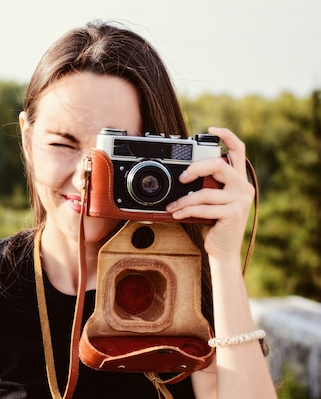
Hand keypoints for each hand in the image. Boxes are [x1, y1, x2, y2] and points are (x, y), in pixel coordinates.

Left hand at [166, 127, 254, 258]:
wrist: (222, 251)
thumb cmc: (213, 224)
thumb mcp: (210, 201)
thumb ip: (206, 185)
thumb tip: (184, 175)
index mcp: (239, 180)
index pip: (238, 151)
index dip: (227, 136)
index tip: (211, 130)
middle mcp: (244, 187)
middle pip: (218, 165)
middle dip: (196, 168)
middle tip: (181, 178)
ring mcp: (241, 200)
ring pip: (205, 192)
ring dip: (183, 201)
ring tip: (172, 207)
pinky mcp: (234, 213)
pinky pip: (203, 208)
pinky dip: (186, 211)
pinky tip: (176, 214)